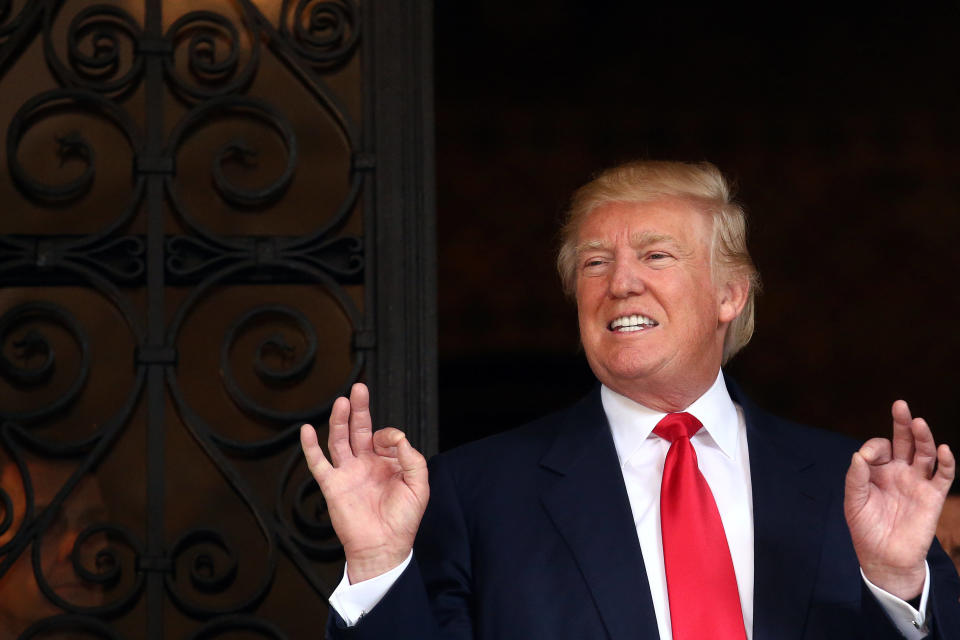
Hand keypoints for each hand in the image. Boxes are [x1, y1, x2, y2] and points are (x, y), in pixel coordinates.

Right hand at [300, 383, 428, 582]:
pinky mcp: (333, 485)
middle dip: (359, 409)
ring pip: (340, 440)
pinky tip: (307, 430)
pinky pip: (319, 463)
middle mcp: (366, 464)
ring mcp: (348, 473)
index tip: (395, 444)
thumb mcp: (418, 486)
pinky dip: (311, 447)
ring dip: (339, 421)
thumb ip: (412, 459)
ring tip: (341, 402)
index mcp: (387, 463)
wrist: (384, 547)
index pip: (385, 437)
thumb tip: (398, 437)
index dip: (390, 436)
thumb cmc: (403, 520)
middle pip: (359, 429)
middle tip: (359, 388)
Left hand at [844, 400, 954, 599]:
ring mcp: (917, 482)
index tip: (866, 458)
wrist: (885, 557)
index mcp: (877, 470)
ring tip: (919, 423)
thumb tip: (858, 455)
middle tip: (900, 405)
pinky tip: (943, 450)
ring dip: (923, 437)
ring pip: (924, 453)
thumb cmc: (866, 528)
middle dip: (902, 423)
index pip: (879, 447)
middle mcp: (898, 471)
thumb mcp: (854, 503)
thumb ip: (856, 479)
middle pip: (904, 441)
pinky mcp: (932, 496)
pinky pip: (943, 476)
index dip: (873, 448)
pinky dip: (946, 462)